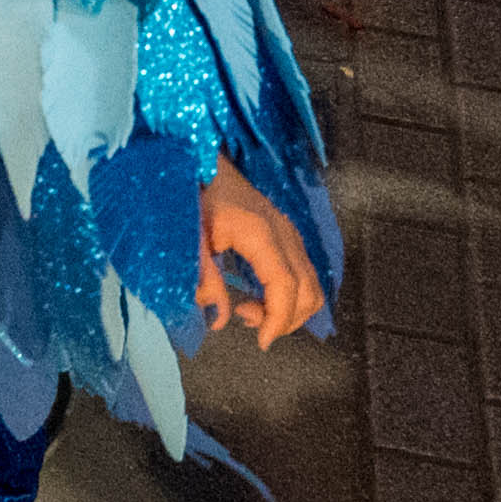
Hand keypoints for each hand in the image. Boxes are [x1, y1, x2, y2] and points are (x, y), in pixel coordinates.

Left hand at [196, 164, 322, 347]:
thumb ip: (204, 279)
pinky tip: (258, 296)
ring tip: (248, 309)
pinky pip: (303, 273)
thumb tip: (219, 320)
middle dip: (286, 319)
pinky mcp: (287, 234)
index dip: (279, 320)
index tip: (262, 342)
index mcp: (261, 233)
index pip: (287, 286)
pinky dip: (290, 294)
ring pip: (312, 284)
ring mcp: (289, 232)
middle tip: (248, 324)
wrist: (200, 159)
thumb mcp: (189, 238)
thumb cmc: (192, 194)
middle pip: (309, 290)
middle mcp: (284, 232)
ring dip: (289, 309)